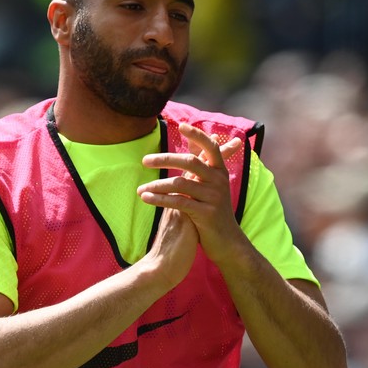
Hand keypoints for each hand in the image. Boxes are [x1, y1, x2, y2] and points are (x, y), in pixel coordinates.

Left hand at [137, 123, 243, 263]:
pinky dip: (159, 199)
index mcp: (220, 172)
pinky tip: (146, 198)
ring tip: (140, 190)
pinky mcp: (206, 213)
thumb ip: (202, 166)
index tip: (181, 125)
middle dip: (165, 159)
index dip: (197, 135)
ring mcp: (213, 197)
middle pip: (190, 161)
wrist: (227, 242)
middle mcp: (219, 181)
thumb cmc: (213, 212)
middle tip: (145, 160)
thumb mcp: (211, 187)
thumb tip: (193, 143)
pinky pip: (178, 202)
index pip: (210, 147)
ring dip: (157, 185)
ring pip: (180, 183)